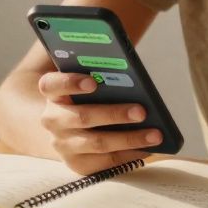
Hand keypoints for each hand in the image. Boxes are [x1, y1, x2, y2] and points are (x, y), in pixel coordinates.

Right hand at [37, 71, 159, 174]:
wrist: (66, 127)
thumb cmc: (84, 97)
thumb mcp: (86, 79)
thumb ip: (102, 63)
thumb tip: (132, 43)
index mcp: (52, 93)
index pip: (52, 85)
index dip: (71, 83)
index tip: (93, 82)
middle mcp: (53, 119)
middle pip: (82, 117)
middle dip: (114, 114)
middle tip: (142, 111)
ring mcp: (63, 144)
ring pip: (97, 143)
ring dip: (128, 139)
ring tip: (155, 134)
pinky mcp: (77, 164)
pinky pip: (105, 162)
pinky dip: (128, 155)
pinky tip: (147, 148)